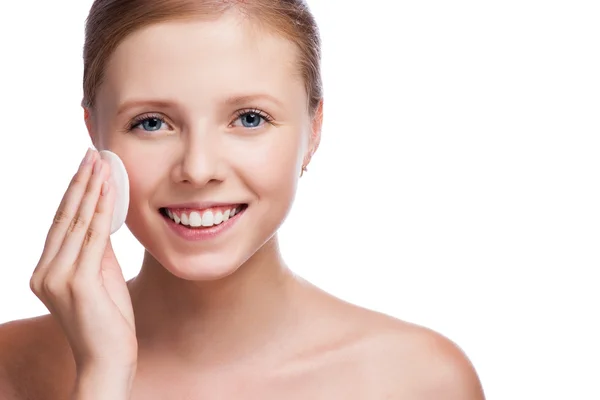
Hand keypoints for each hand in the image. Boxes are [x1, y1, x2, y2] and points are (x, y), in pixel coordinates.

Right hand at [30, 148, 136, 378]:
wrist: (108, 360)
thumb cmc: (109, 321)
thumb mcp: (101, 277)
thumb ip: (97, 250)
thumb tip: (102, 218)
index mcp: (46, 271)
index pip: (61, 224)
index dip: (74, 193)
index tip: (86, 167)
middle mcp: (44, 273)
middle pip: (64, 217)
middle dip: (80, 182)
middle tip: (92, 153)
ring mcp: (56, 278)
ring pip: (76, 223)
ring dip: (91, 189)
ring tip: (101, 162)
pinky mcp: (76, 283)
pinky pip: (92, 238)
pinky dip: (101, 210)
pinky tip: (108, 189)